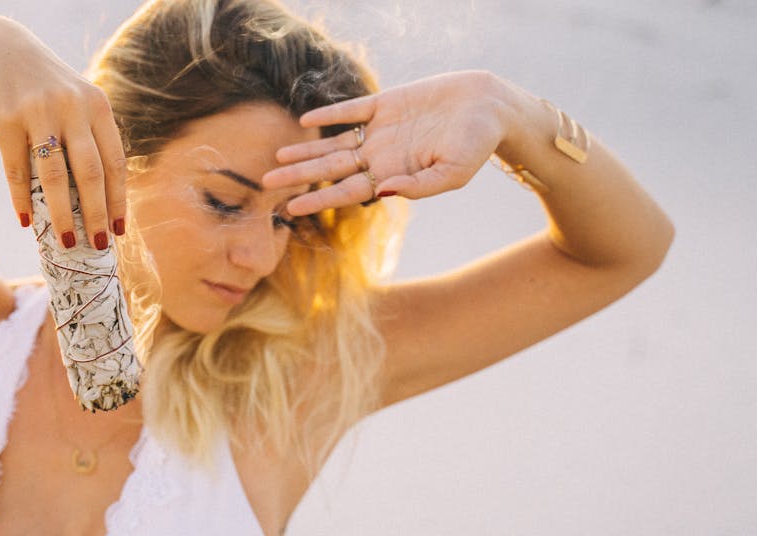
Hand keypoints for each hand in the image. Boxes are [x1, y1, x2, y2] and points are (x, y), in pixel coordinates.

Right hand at [0, 15, 125, 247]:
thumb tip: (96, 198)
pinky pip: (16, 170)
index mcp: (97, 106)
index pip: (115, 161)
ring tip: (65, 241)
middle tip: (98, 246)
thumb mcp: (75, 100)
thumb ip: (88, 138)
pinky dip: (22, 200)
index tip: (119, 231)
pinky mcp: (5, 119)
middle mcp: (72, 107)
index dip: (118, 199)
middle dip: (96, 215)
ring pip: (53, 177)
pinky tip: (27, 220)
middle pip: (90, 173)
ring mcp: (38, 112)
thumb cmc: (43, 85)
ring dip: (62, 215)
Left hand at [262, 70, 512, 214]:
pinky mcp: (387, 103)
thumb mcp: (453, 174)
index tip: (290, 209)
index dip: (318, 201)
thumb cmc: (477, 146)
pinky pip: (352, 110)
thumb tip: (384, 191)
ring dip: (306, 150)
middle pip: (330, 170)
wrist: (491, 107)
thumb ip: (419, 187)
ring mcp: (381, 130)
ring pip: (334, 143)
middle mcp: (381, 156)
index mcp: (393, 177)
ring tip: (277, 157)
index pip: (346, 193)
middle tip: (265, 184)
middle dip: (299, 177)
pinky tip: (305, 120)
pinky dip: (330, 113)